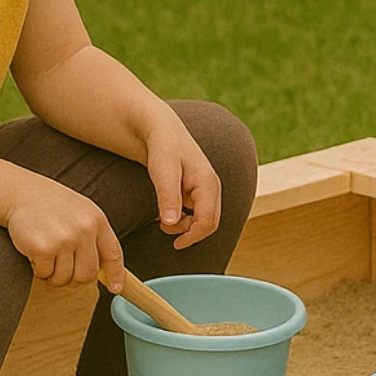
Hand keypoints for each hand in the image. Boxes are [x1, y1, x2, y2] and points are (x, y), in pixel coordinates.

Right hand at [5, 174, 123, 288]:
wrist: (23, 194)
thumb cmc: (54, 206)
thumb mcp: (83, 213)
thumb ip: (94, 237)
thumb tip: (104, 269)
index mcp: (97, 221)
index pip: (113, 253)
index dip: (116, 274)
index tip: (116, 287)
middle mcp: (84, 230)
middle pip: (87, 274)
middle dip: (74, 277)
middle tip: (62, 265)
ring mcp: (64, 239)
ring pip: (64, 278)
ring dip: (54, 274)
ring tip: (49, 254)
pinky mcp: (43, 248)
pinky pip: (44, 275)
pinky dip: (39, 269)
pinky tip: (36, 251)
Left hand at [144, 113, 221, 249]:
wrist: (163, 131)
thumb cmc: (163, 148)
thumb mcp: (162, 172)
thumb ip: (168, 197)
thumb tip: (171, 224)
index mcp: (208, 183)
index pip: (208, 221)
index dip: (193, 237)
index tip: (175, 244)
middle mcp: (212, 187)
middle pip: (210, 223)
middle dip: (189, 232)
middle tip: (164, 229)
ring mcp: (207, 189)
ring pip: (204, 220)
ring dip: (186, 226)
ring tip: (163, 219)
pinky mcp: (200, 191)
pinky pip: (198, 213)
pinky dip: (185, 219)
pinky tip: (170, 211)